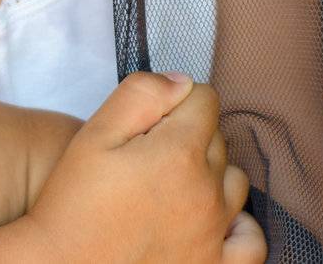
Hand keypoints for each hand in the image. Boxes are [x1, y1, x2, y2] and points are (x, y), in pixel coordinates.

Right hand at [18, 71, 266, 263]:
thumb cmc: (72, 207)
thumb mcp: (93, 136)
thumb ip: (140, 95)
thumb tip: (181, 83)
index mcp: (180, 153)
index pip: (203, 99)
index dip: (174, 104)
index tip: (147, 125)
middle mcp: (207, 191)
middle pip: (217, 139)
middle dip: (188, 137)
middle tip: (147, 159)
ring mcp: (215, 233)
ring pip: (234, 182)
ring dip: (211, 176)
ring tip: (172, 189)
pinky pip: (251, 240)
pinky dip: (238, 225)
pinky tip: (213, 221)